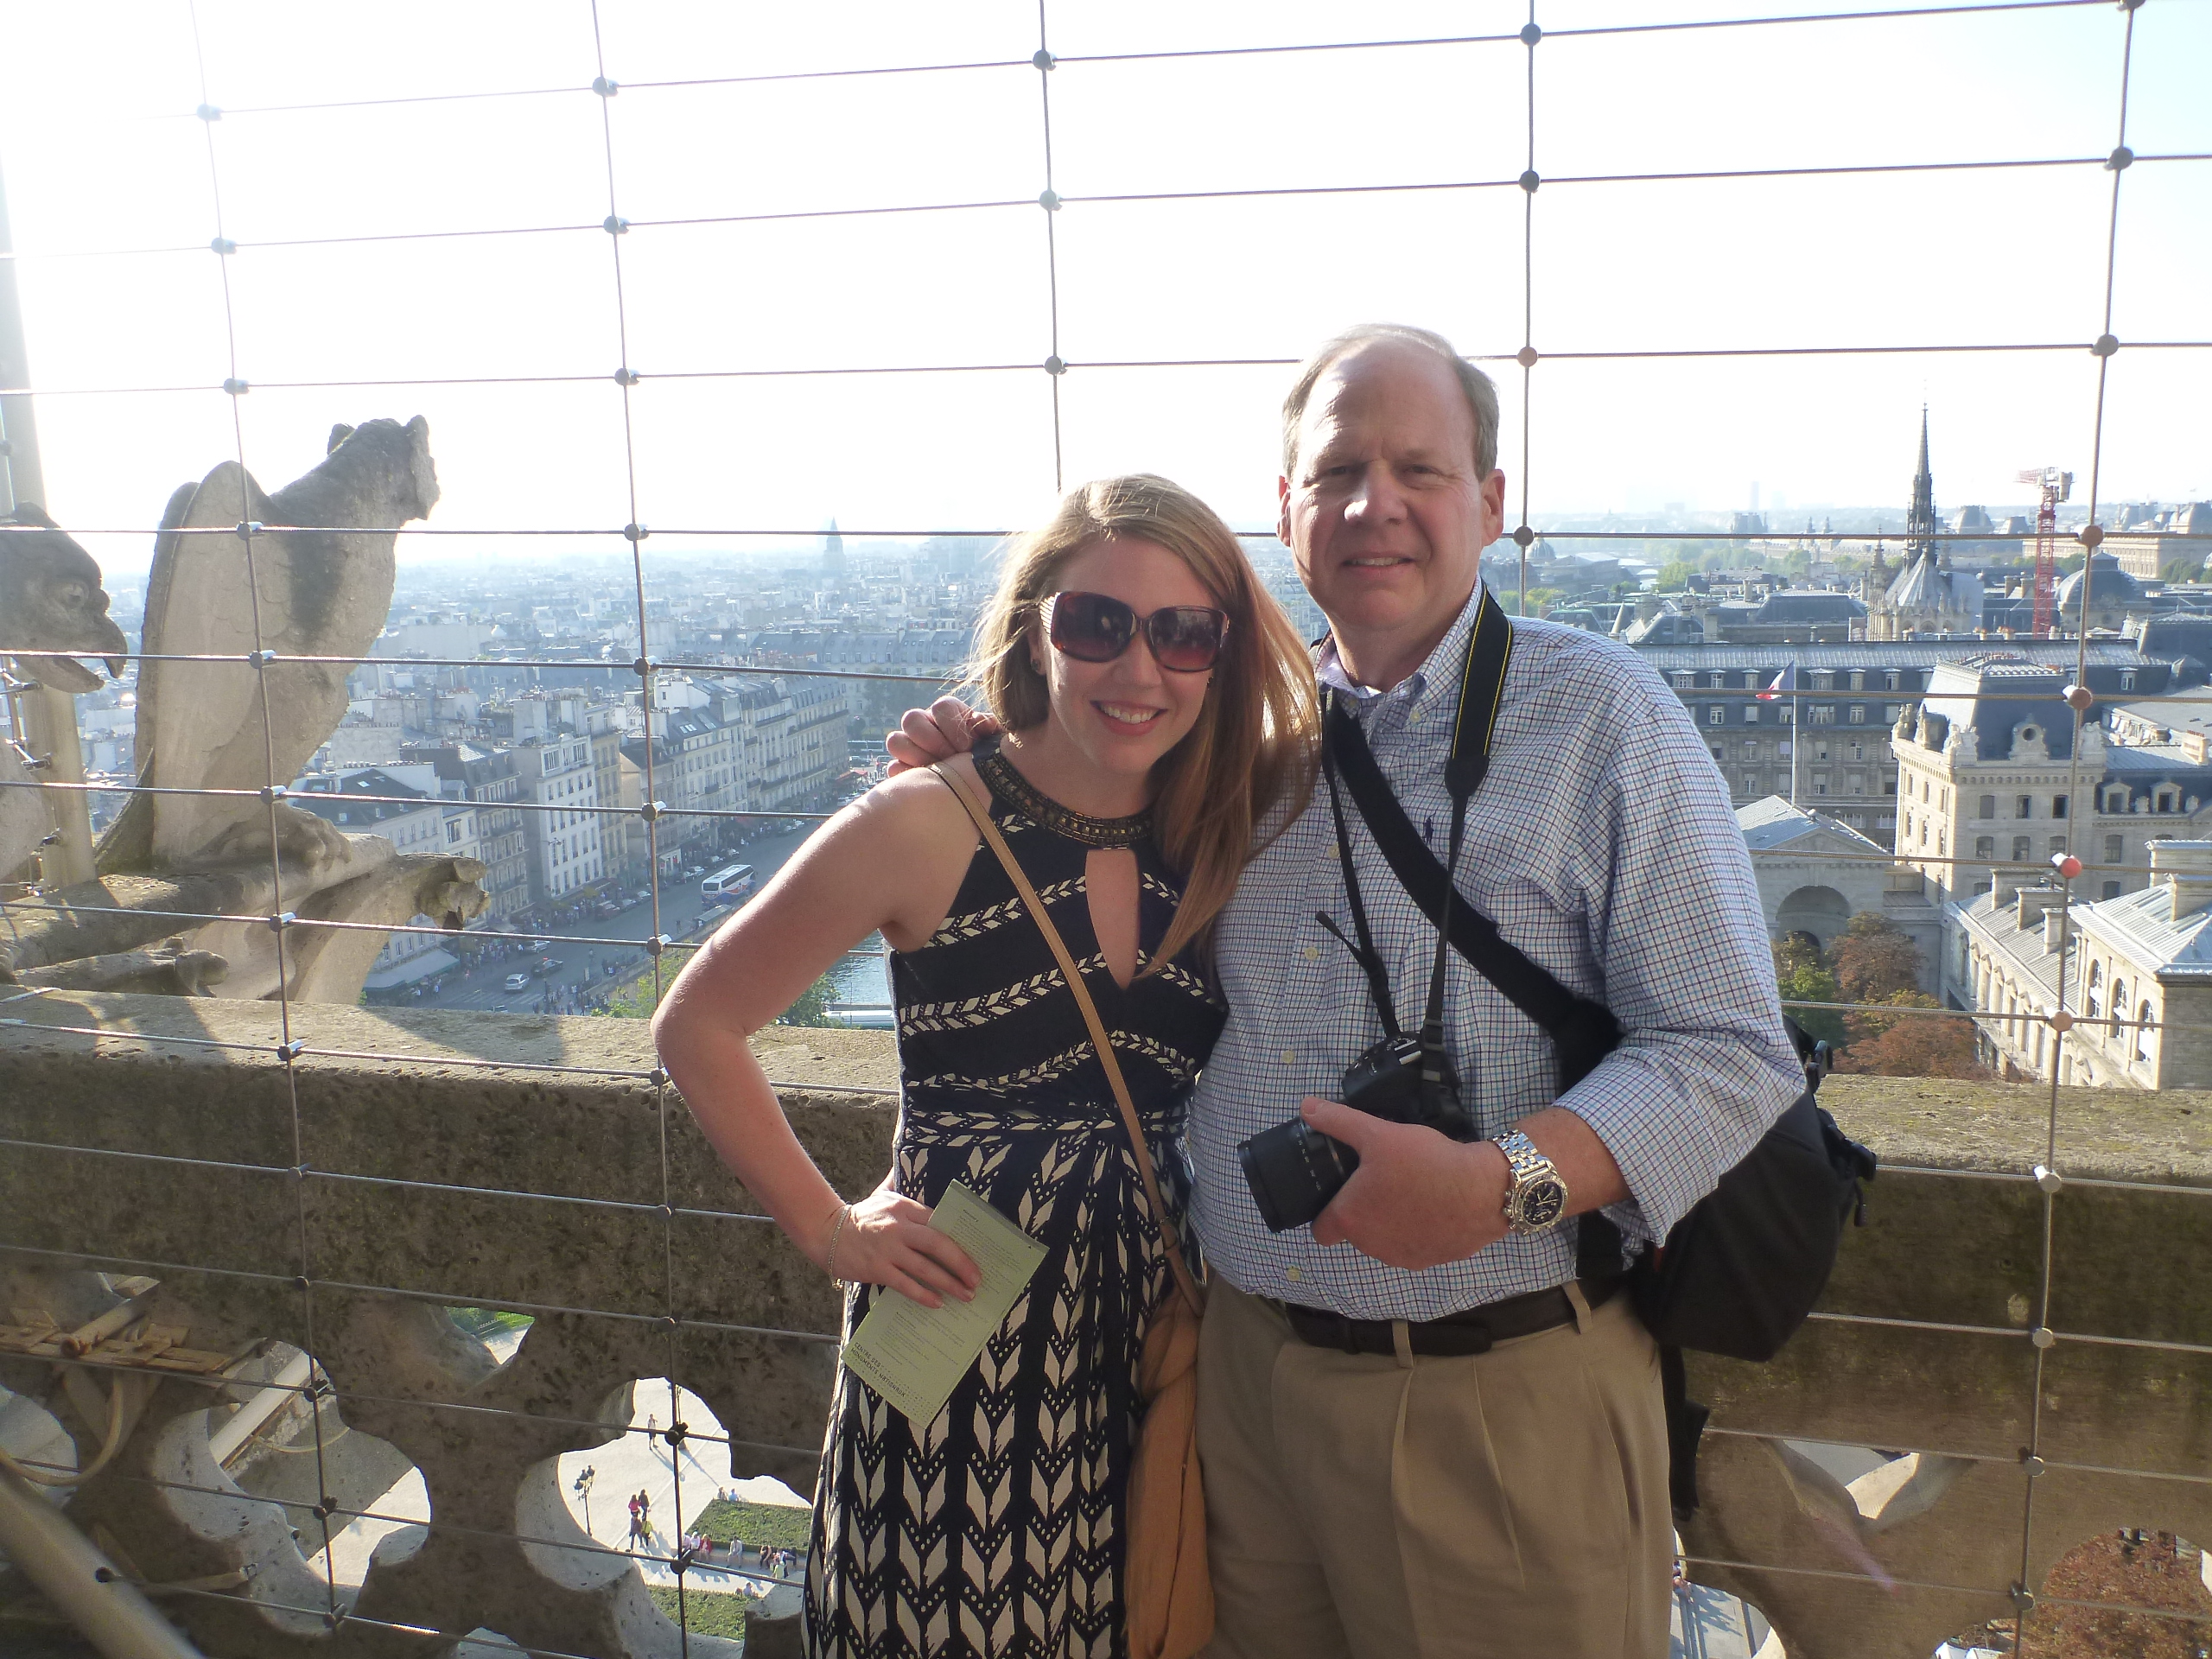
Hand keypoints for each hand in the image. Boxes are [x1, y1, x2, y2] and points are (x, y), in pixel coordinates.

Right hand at [820, 1188, 981, 1307]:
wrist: (828, 1232)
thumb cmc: (862, 1216)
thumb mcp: (883, 1194)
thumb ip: (900, 1182)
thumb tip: (914, 1158)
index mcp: (904, 1208)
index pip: (939, 1221)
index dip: (960, 1237)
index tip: (977, 1251)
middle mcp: (899, 1228)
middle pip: (938, 1244)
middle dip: (962, 1263)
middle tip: (977, 1278)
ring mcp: (888, 1250)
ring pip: (925, 1269)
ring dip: (949, 1283)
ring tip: (966, 1294)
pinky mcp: (877, 1269)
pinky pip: (906, 1285)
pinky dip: (924, 1295)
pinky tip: (938, 1303)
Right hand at [884, 697, 1000, 774]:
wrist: (984, 786)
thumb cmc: (988, 759)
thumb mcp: (995, 743)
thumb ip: (989, 728)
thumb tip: (980, 721)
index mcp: (947, 715)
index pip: (941, 707)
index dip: (953, 726)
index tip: (968, 746)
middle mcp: (925, 726)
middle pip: (912, 719)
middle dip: (933, 741)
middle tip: (951, 758)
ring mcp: (910, 747)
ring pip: (896, 741)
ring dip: (917, 756)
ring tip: (939, 771)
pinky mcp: (902, 769)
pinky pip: (894, 767)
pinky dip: (908, 775)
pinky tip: (929, 782)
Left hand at [1303, 1097, 1510, 1268]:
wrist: (1483, 1190)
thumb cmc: (1425, 1163)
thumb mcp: (1377, 1133)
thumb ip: (1338, 1121)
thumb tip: (1306, 1106)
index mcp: (1350, 1220)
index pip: (1321, 1230)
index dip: (1325, 1212)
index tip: (1338, 1192)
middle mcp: (1371, 1246)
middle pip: (1354, 1233)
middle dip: (1361, 1212)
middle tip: (1377, 1182)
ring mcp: (1402, 1257)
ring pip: (1383, 1242)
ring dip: (1387, 1223)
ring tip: (1406, 1190)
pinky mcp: (1431, 1260)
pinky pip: (1413, 1246)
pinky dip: (1416, 1231)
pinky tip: (1430, 1206)